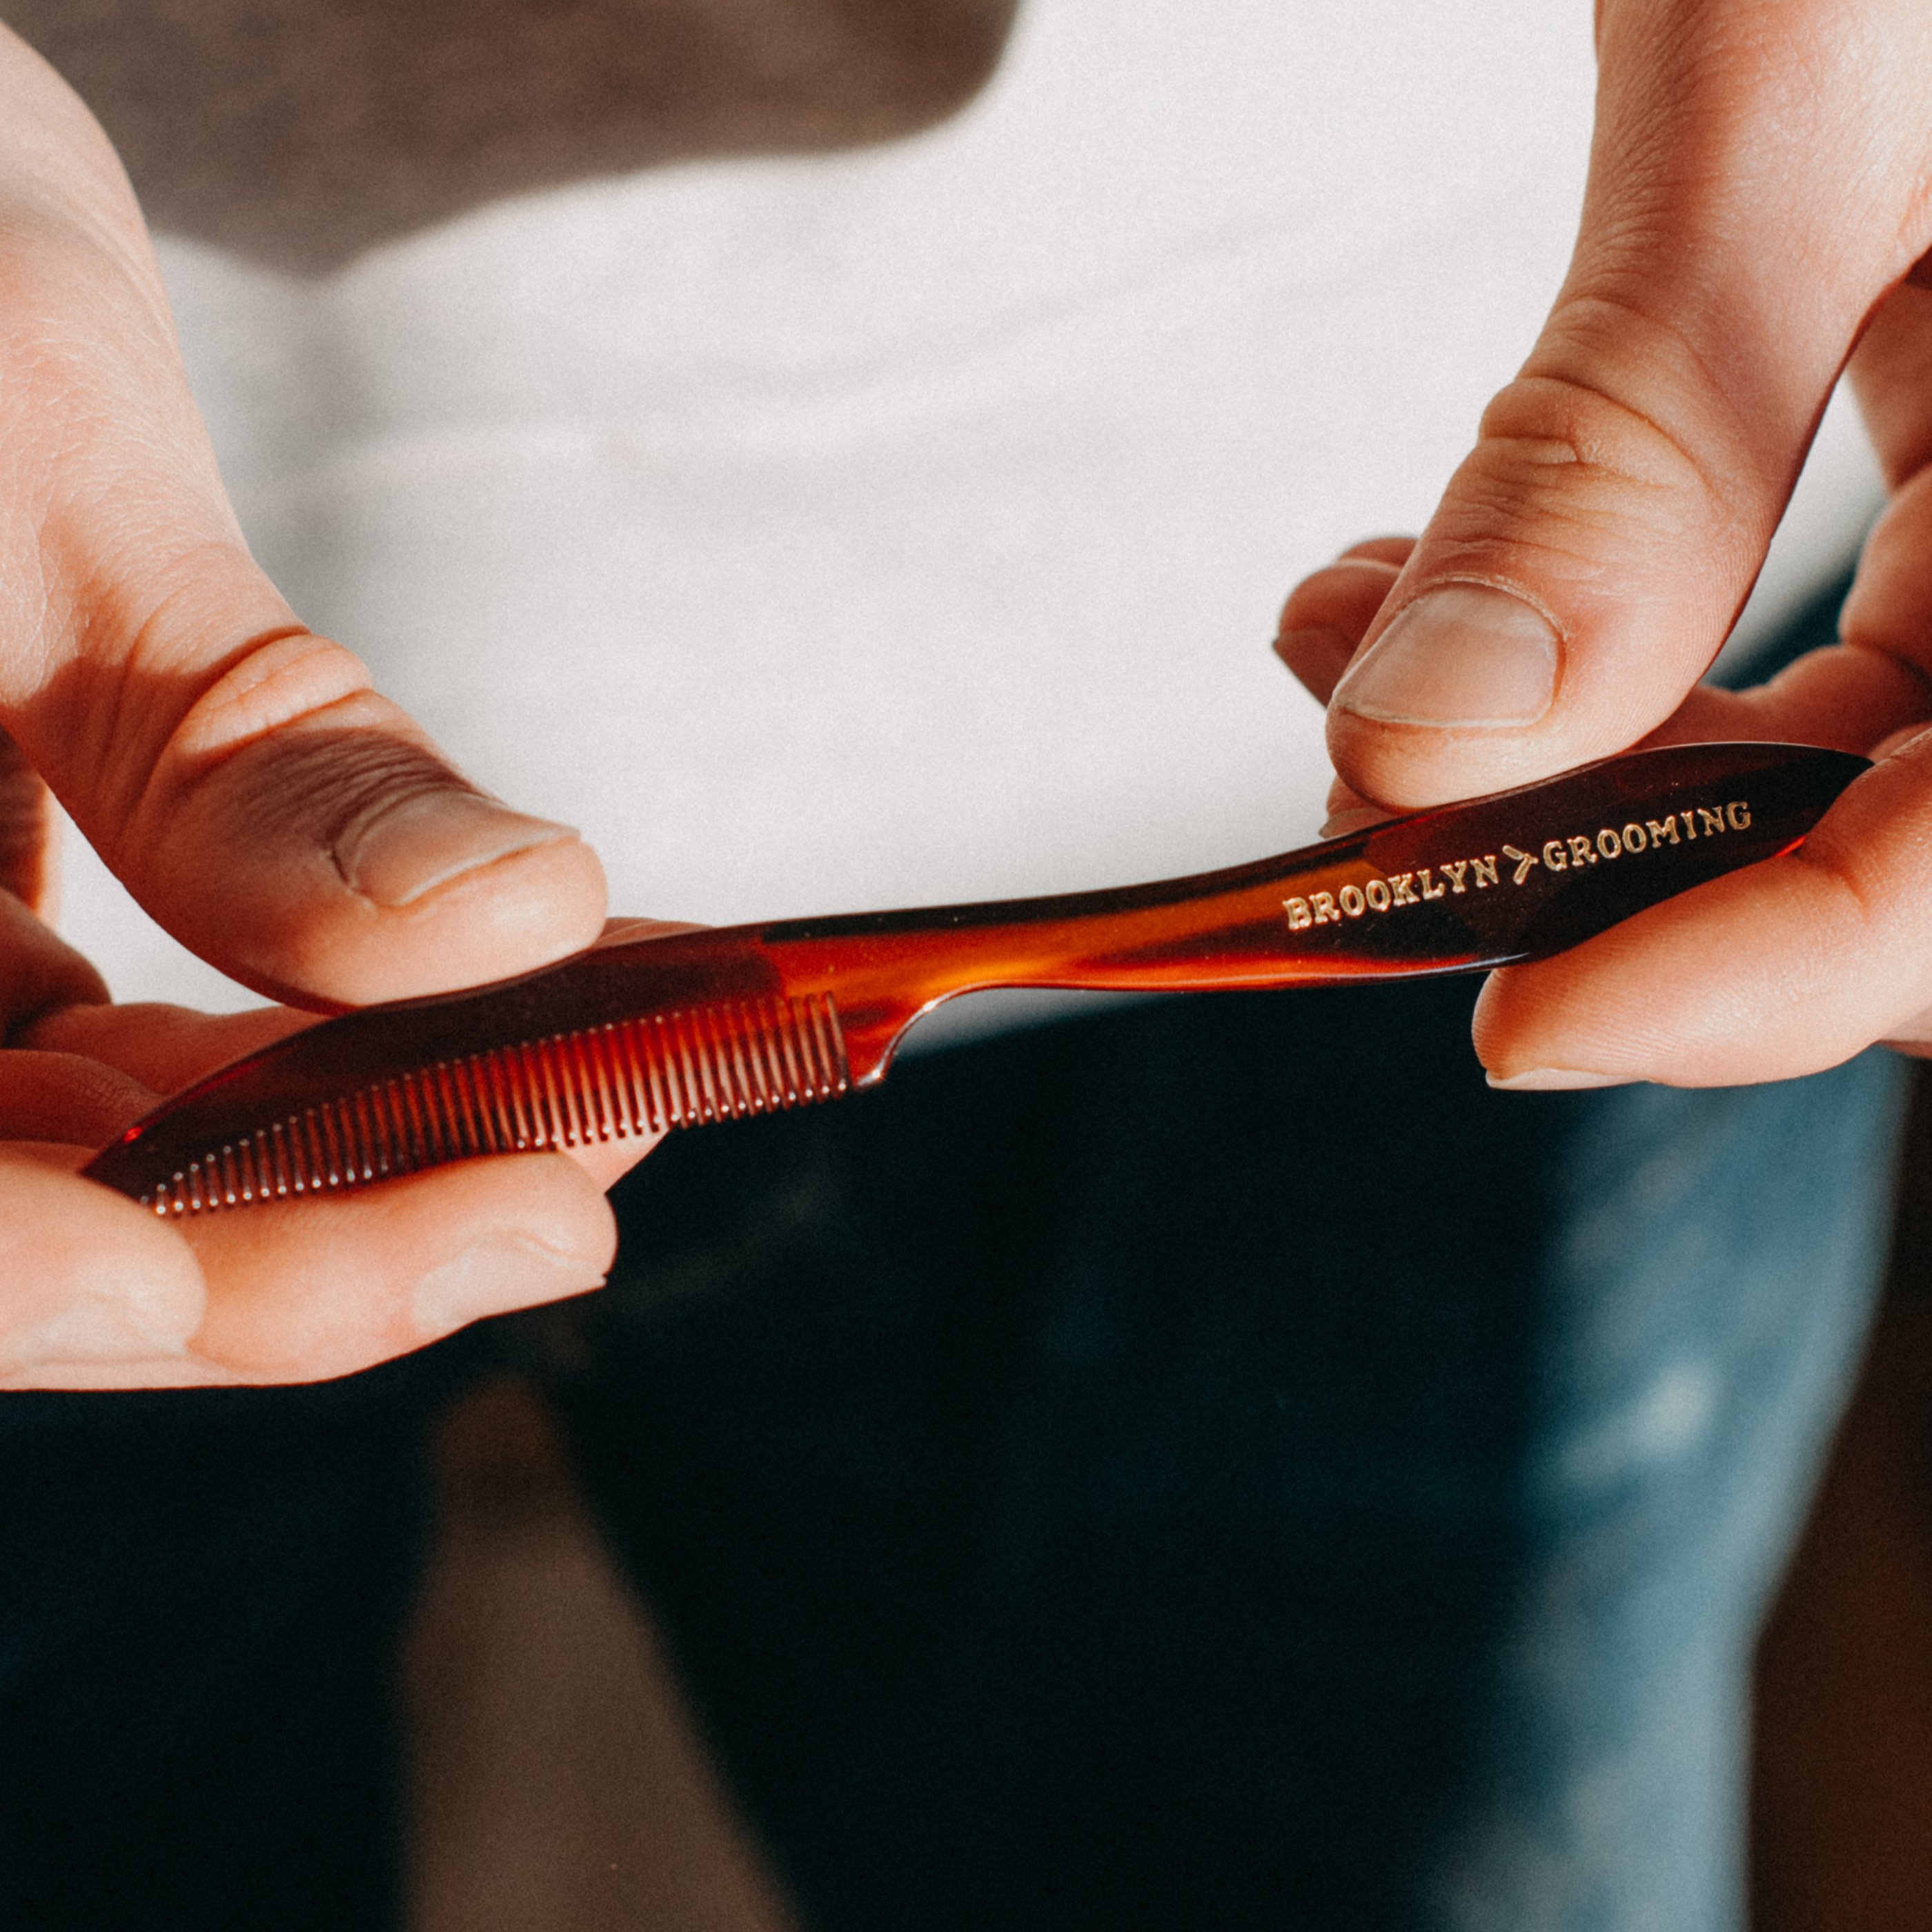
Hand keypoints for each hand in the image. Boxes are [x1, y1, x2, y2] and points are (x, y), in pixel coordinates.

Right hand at [0, 29, 635, 1381]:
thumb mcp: (35, 481)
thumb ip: (243, 749)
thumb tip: (517, 919)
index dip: (27, 1285)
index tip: (237, 1286)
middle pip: (25, 1220)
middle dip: (295, 1247)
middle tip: (566, 1204)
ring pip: (111, 1174)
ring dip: (357, 1171)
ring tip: (589, 1112)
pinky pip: (157, 1070)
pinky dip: (338, 1067)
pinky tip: (510, 1031)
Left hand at [1279, 0, 1931, 1089]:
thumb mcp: (1798, 68)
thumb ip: (1633, 425)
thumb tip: (1427, 748)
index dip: (1762, 974)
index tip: (1511, 1024)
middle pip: (1908, 844)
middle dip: (1608, 855)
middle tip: (1375, 799)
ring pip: (1838, 769)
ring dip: (1560, 759)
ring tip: (1351, 632)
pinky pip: (1815, 663)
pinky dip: (1603, 665)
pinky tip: (1438, 591)